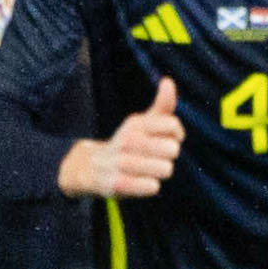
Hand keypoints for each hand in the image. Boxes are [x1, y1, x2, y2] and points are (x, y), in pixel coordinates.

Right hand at [61, 77, 182, 197]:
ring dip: (160, 172)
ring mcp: (119, 162)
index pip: (173, 125)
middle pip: (172, 149)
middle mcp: (125, 140)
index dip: (177, 135)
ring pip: (165, 169)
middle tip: (155, 157)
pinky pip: (152, 187)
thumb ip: (162, 105)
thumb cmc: (129, 144)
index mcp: (135, 124)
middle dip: (170, 156)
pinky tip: (141, 182)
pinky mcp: (114, 184)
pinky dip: (151, 186)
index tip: (167, 138)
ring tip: (147, 170)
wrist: (91, 168)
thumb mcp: (144, 123)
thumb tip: (168, 81)